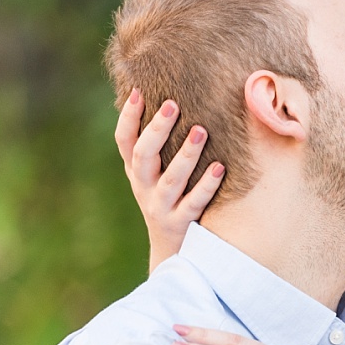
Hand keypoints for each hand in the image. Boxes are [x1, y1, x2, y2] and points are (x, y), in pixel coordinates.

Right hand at [115, 88, 224, 271]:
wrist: (175, 253)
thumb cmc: (171, 201)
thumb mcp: (157, 176)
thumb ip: (161, 147)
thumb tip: (174, 101)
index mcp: (136, 172)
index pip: (124, 142)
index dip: (129, 118)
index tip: (139, 92)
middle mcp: (144, 187)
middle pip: (144, 156)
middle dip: (157, 129)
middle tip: (173, 104)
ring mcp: (161, 207)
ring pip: (170, 179)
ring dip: (185, 154)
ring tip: (201, 131)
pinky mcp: (181, 224)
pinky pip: (194, 203)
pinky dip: (206, 185)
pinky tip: (219, 167)